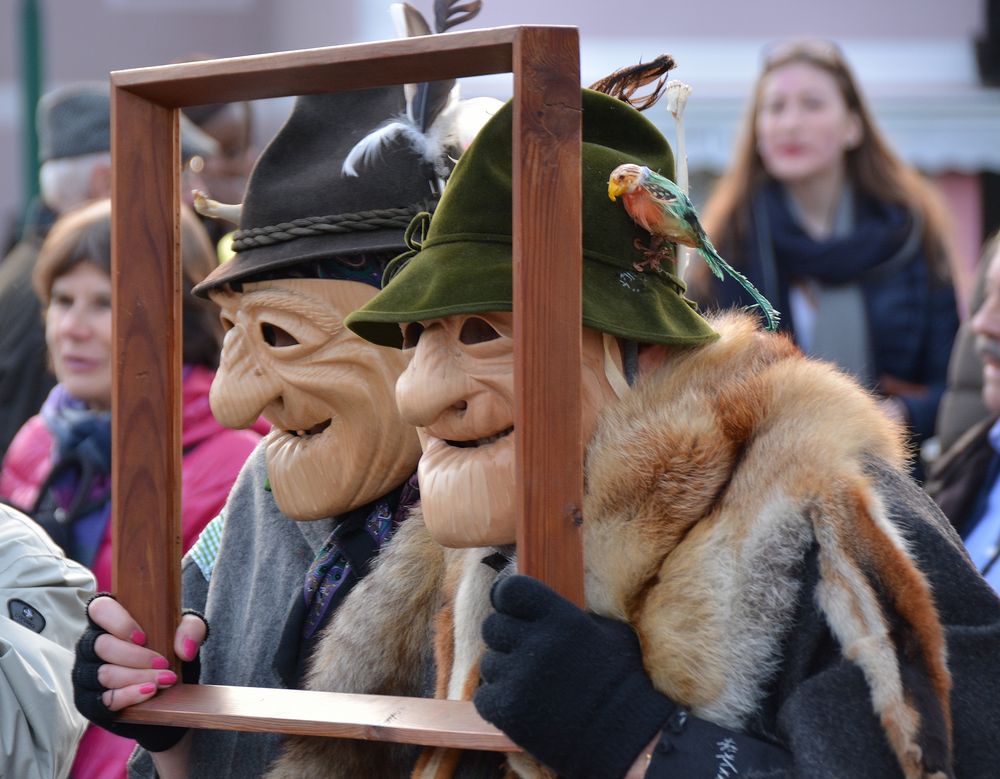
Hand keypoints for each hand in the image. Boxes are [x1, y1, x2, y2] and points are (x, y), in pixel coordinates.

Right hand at [72, 594, 206, 751]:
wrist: (167, 689)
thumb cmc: (169, 649)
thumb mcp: (186, 632)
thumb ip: (190, 629)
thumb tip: (185, 650)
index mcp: (108, 619)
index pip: (100, 608)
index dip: (118, 622)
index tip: (143, 637)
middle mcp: (91, 644)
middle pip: (103, 646)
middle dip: (137, 657)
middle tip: (164, 664)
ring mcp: (86, 673)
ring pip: (103, 674)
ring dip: (137, 677)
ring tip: (165, 680)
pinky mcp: (89, 701)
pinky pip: (103, 700)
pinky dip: (128, 696)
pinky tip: (149, 692)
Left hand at [474, 575, 673, 778]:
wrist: (624, 738)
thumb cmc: (620, 682)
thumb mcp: (608, 633)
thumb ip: (571, 614)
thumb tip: (543, 603)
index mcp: (561, 618)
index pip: (510, 591)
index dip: (505, 598)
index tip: (510, 609)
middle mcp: (538, 643)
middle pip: (492, 626)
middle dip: (505, 639)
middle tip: (526, 655)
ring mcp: (521, 677)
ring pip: (488, 663)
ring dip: (504, 673)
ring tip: (532, 687)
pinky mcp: (510, 710)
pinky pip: (483, 696)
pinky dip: (498, 702)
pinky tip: (522, 706)